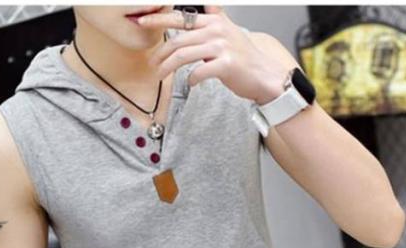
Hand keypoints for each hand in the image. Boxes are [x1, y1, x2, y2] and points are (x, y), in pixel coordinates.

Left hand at [141, 5, 289, 103]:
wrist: (263, 74)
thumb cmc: (242, 56)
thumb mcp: (228, 29)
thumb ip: (215, 16)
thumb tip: (207, 4)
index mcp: (213, 21)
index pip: (180, 17)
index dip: (158, 19)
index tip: (142, 21)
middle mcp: (216, 30)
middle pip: (178, 40)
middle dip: (160, 54)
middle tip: (152, 64)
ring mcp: (221, 47)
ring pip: (183, 56)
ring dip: (168, 68)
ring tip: (161, 75)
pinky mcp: (226, 64)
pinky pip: (199, 72)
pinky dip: (191, 79)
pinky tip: (190, 83)